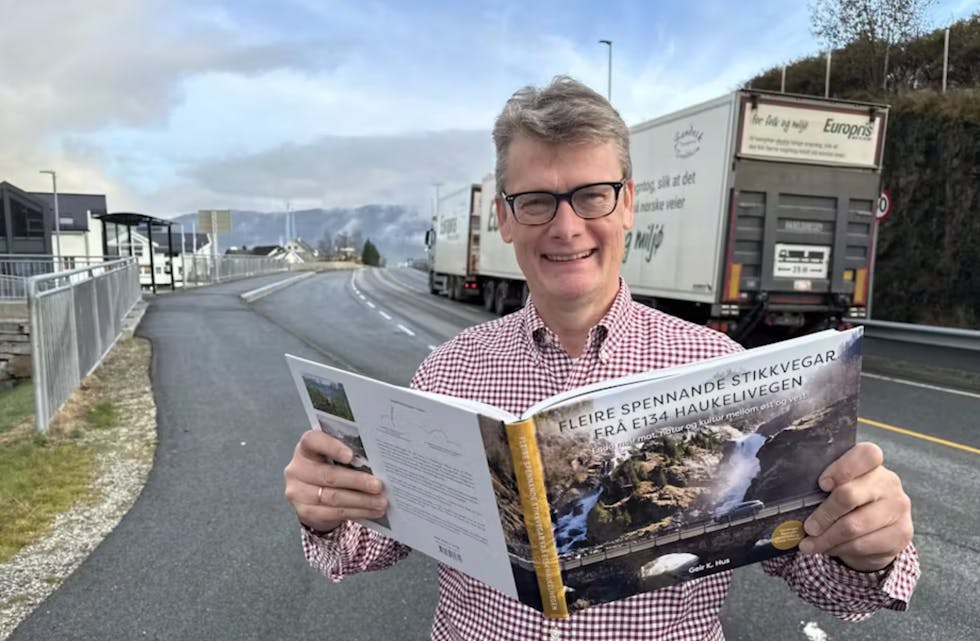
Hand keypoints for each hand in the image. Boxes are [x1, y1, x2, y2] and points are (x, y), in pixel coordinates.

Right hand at [283, 429, 387, 533]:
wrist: (313, 497)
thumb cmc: (330, 469)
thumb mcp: (334, 458)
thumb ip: (349, 456)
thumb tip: (379, 463)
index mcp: (305, 449)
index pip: (313, 441)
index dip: (332, 447)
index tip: (351, 456)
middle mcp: (297, 469)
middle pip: (328, 475)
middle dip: (357, 481)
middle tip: (378, 485)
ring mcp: (298, 492)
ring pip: (333, 497)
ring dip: (361, 500)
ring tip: (381, 502)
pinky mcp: (304, 512)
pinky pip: (333, 513)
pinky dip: (356, 512)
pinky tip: (372, 511)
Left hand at [799, 442, 912, 571]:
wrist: (881, 530)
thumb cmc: (852, 503)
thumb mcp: (840, 487)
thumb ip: (826, 486)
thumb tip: (794, 499)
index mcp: (872, 464)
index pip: (866, 454)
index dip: (841, 469)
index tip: (821, 484)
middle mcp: (889, 482)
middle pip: (850, 495)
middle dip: (823, 514)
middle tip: (808, 527)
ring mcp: (898, 508)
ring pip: (854, 525)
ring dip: (826, 538)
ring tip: (809, 545)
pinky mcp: (901, 533)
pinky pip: (862, 544)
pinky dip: (839, 549)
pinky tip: (828, 548)